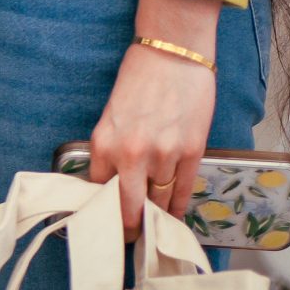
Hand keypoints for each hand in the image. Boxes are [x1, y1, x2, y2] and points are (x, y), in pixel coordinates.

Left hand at [86, 0, 219, 236]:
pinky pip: (183, 193)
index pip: (99, 192)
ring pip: (159, 204)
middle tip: (131, 238)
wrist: (172, 51)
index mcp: (103, 142)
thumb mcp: (113, 115)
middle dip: (129, 228)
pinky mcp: (191, 153)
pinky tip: (174, 217)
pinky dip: (178, 208)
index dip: (104, 212)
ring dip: (157, 219)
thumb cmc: (140, 78)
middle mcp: (130, 154)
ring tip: (154, 229)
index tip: (108, 224)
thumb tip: (116, 183)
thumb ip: (113, 149)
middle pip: (128, 210)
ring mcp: (163, 156)